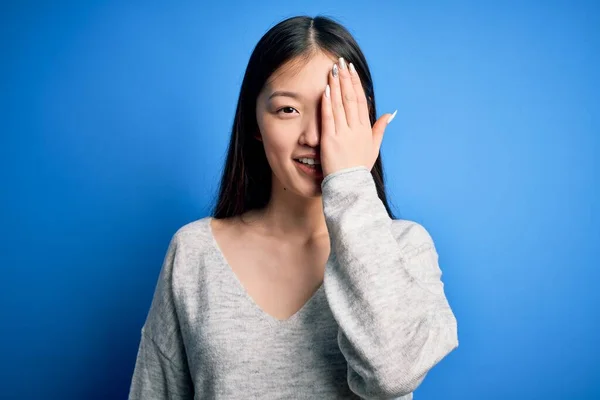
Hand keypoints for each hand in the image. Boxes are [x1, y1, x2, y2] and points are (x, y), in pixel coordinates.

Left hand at [320, 57, 396, 177]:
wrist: (350, 185)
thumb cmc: (359, 167)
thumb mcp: (374, 147)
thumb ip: (380, 129)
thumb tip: (391, 113)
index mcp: (366, 129)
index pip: (361, 101)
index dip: (356, 84)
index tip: (351, 70)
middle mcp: (356, 129)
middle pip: (351, 98)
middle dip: (345, 78)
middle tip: (341, 62)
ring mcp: (343, 133)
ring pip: (340, 105)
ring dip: (336, 85)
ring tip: (332, 70)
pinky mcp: (330, 139)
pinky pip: (329, 117)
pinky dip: (328, 103)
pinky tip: (326, 89)